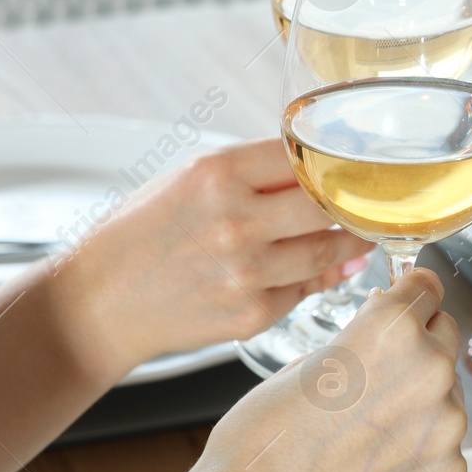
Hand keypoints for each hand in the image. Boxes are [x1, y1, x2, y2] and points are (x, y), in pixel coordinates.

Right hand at [49, 139, 372, 377]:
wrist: (99, 303)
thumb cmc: (142, 235)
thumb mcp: (188, 181)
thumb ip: (254, 174)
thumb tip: (319, 174)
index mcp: (217, 174)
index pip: (304, 156)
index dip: (334, 161)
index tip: (354, 165)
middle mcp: (235, 221)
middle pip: (328, 204)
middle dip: (353, 202)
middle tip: (372, 200)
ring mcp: (246, 272)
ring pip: (327, 251)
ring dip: (349, 242)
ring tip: (358, 233)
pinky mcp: (251, 314)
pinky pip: (303, 289)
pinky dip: (315, 278)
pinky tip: (319, 268)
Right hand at [189, 268, 466, 471]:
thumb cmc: (262, 439)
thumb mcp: (307, 358)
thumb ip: (361, 338)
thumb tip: (386, 330)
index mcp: (392, 328)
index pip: (427, 287)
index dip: (409, 298)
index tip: (406, 308)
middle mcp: (430, 369)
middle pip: (445, 335)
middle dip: (417, 347)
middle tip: (374, 379)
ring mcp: (446, 425)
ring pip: (448, 392)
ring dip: (420, 402)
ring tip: (366, 429)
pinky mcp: (449, 470)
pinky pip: (445, 443)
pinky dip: (420, 449)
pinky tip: (376, 462)